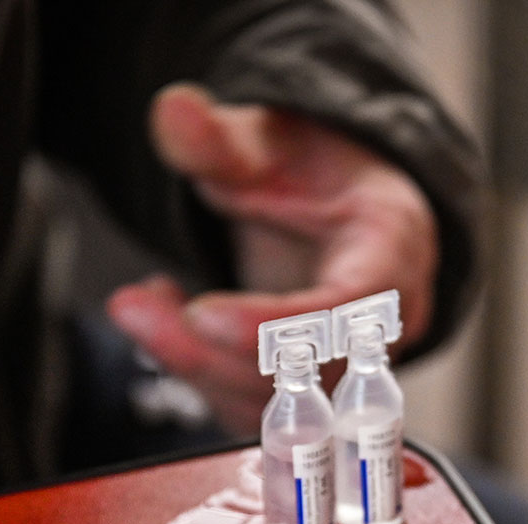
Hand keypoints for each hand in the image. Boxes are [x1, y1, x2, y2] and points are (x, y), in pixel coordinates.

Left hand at [107, 83, 438, 434]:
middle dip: (212, 353)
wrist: (339, 212)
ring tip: (137, 307)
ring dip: (194, 365)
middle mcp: (383, 325)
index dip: (277, 325)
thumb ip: (220, 139)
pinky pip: (252, 408)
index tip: (203, 315)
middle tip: (135, 309)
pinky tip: (160, 321)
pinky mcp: (308, 397)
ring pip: (274, 403)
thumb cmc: (320, 179)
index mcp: (393, 252)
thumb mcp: (271, 142)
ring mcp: (349, 368)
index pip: (347, 310)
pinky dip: (197, 373)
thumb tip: (174, 110)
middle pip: (305, 372)